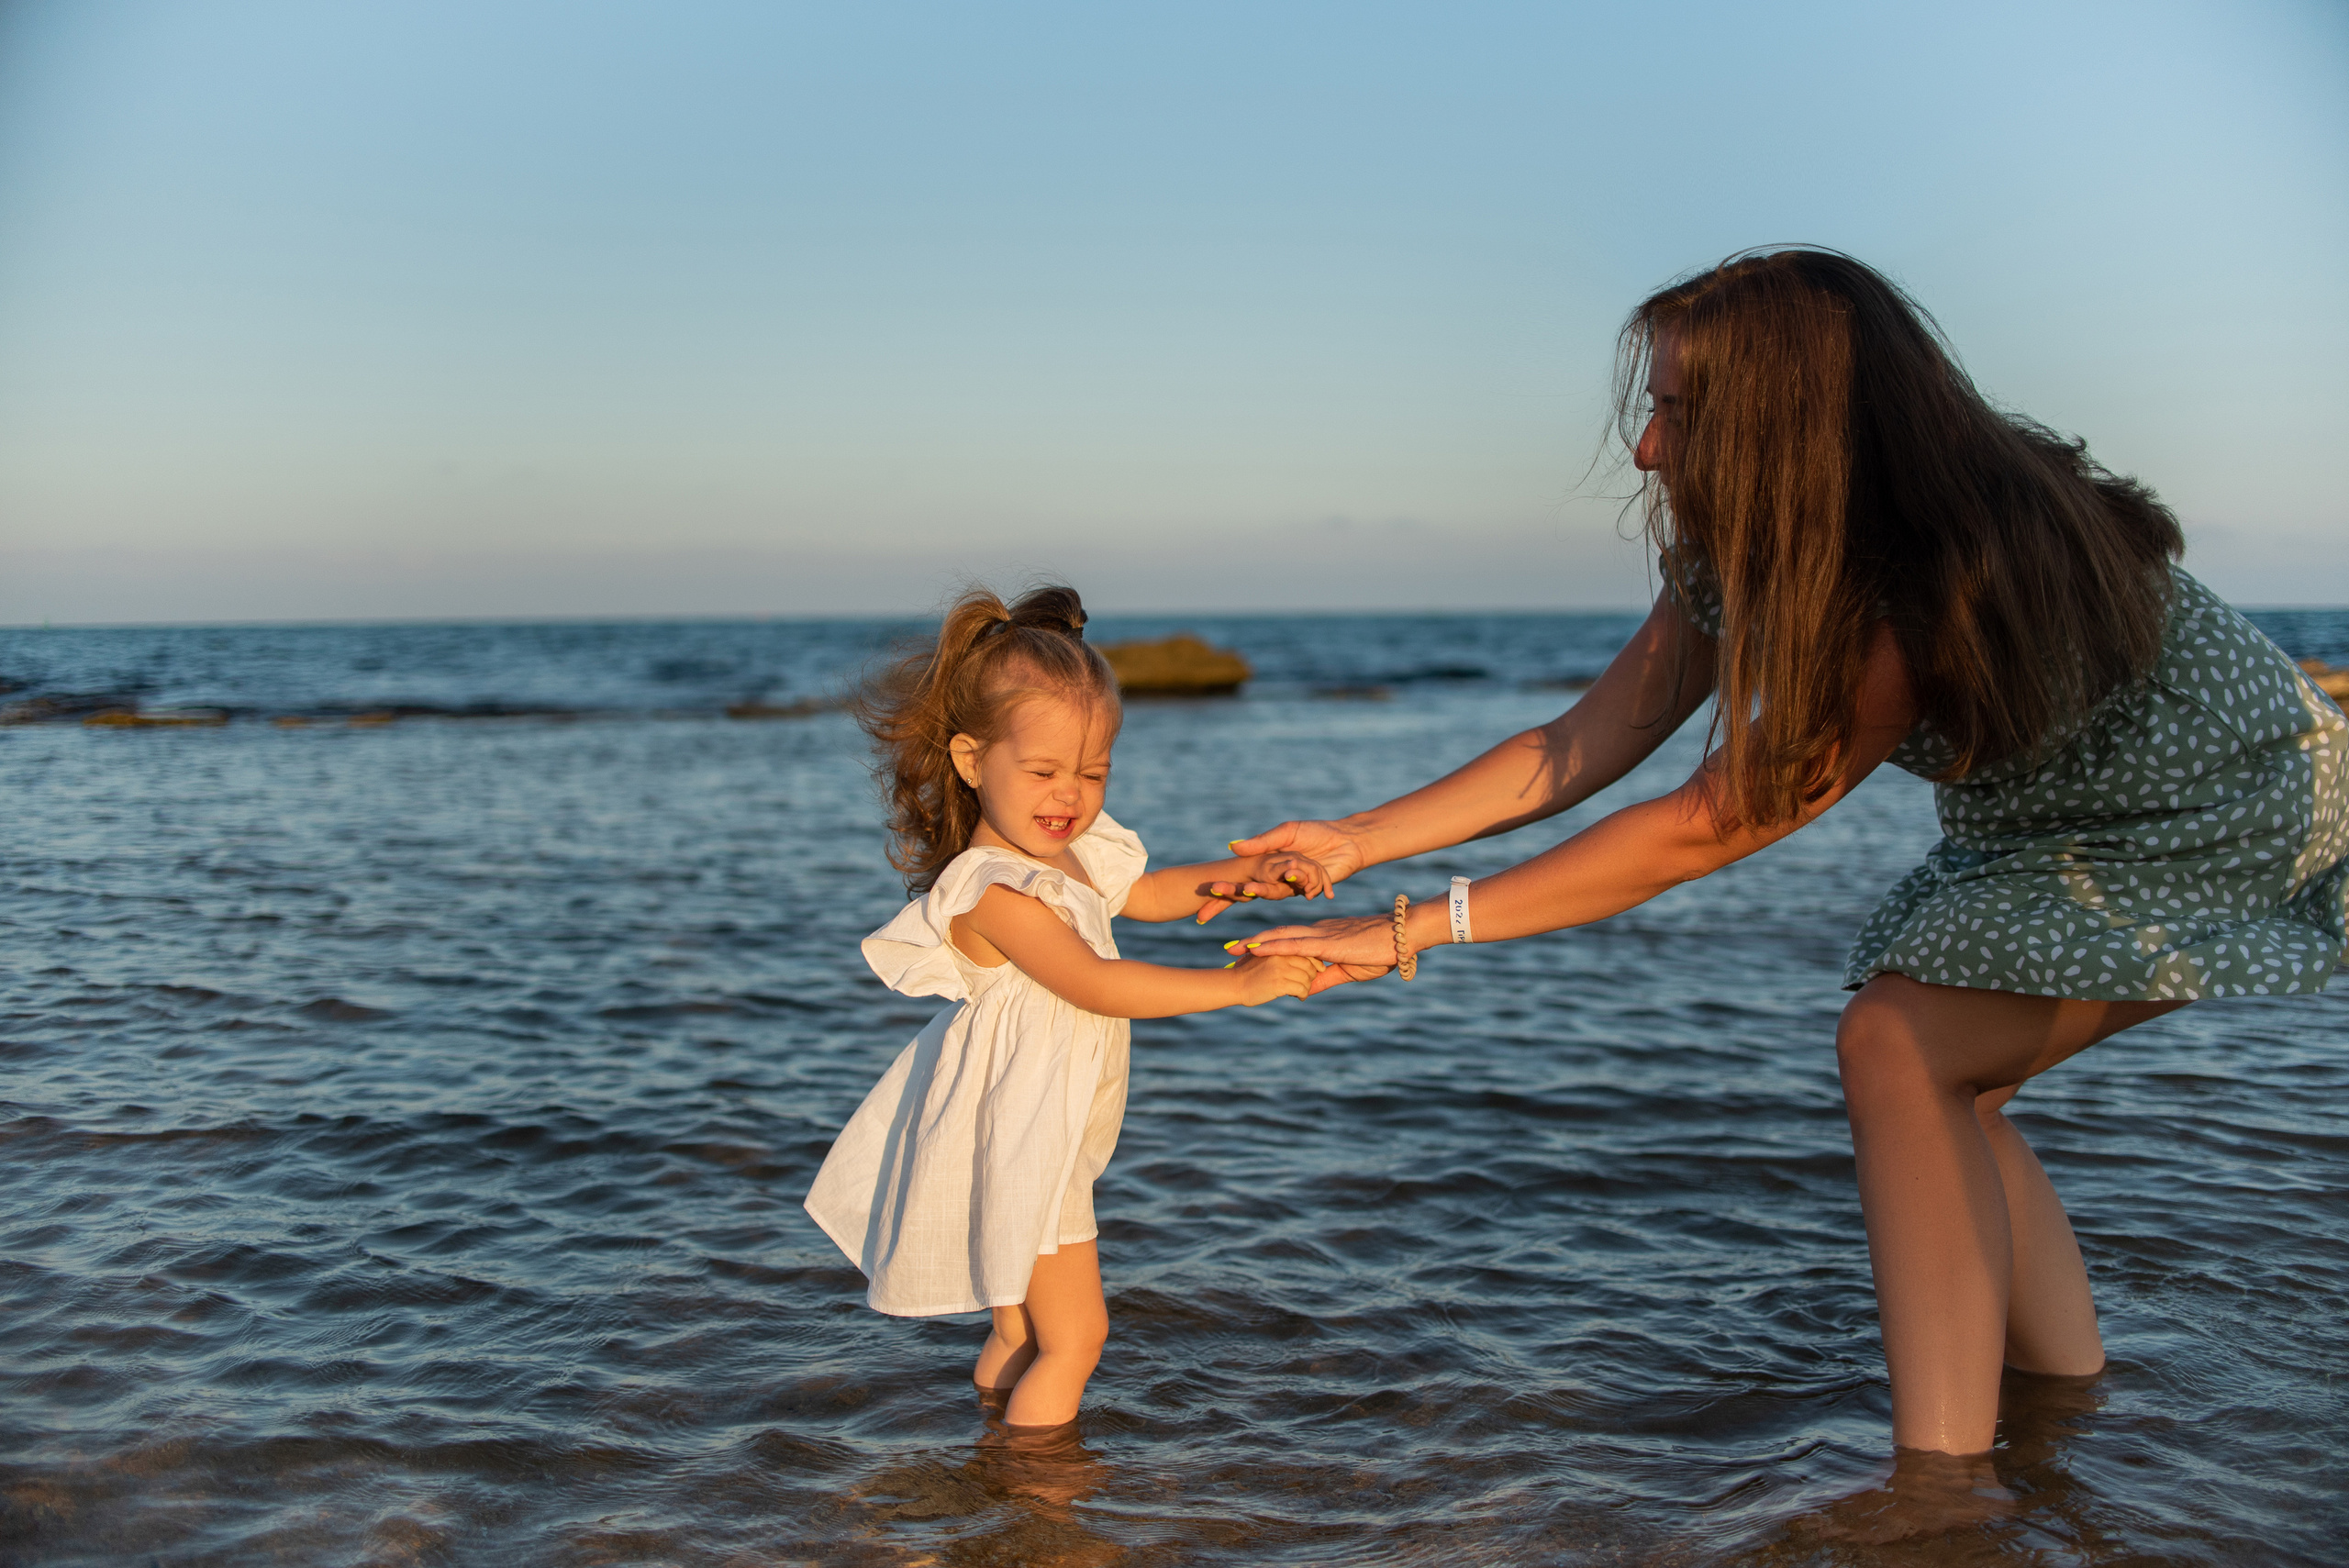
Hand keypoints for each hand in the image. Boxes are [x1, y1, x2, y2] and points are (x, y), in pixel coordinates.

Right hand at [1198, 820, 1368, 920]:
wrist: (1348, 840)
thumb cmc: (1316, 831)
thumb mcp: (1287, 831)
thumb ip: (1262, 841)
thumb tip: (1232, 846)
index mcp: (1268, 863)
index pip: (1242, 877)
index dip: (1225, 888)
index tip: (1209, 891)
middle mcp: (1278, 877)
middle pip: (1254, 890)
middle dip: (1234, 895)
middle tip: (1229, 894)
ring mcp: (1294, 886)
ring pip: (1278, 892)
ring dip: (1276, 886)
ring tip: (1283, 875)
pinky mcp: (1311, 890)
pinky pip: (1305, 891)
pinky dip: (1308, 885)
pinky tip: (1311, 884)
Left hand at [1226, 915, 1397, 994]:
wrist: (1402, 937)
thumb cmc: (1382, 951)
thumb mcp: (1349, 971)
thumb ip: (1325, 978)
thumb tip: (1306, 990)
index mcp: (1323, 936)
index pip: (1289, 940)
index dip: (1267, 945)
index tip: (1247, 953)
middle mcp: (1317, 931)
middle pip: (1278, 935)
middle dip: (1253, 942)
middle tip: (1229, 950)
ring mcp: (1320, 935)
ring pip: (1280, 936)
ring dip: (1255, 942)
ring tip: (1233, 948)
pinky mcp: (1326, 942)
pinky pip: (1293, 944)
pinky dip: (1272, 946)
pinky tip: (1256, 947)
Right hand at [1228, 952, 1322, 1005]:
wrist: (1233, 984)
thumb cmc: (1248, 972)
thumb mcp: (1265, 956)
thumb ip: (1280, 953)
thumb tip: (1300, 958)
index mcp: (1278, 946)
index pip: (1305, 950)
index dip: (1315, 961)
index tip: (1319, 969)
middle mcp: (1281, 955)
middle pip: (1310, 965)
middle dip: (1311, 975)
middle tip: (1306, 983)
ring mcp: (1280, 968)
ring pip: (1307, 978)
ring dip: (1307, 987)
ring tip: (1300, 992)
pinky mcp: (1279, 983)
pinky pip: (1301, 989)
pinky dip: (1303, 994)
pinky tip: (1298, 997)